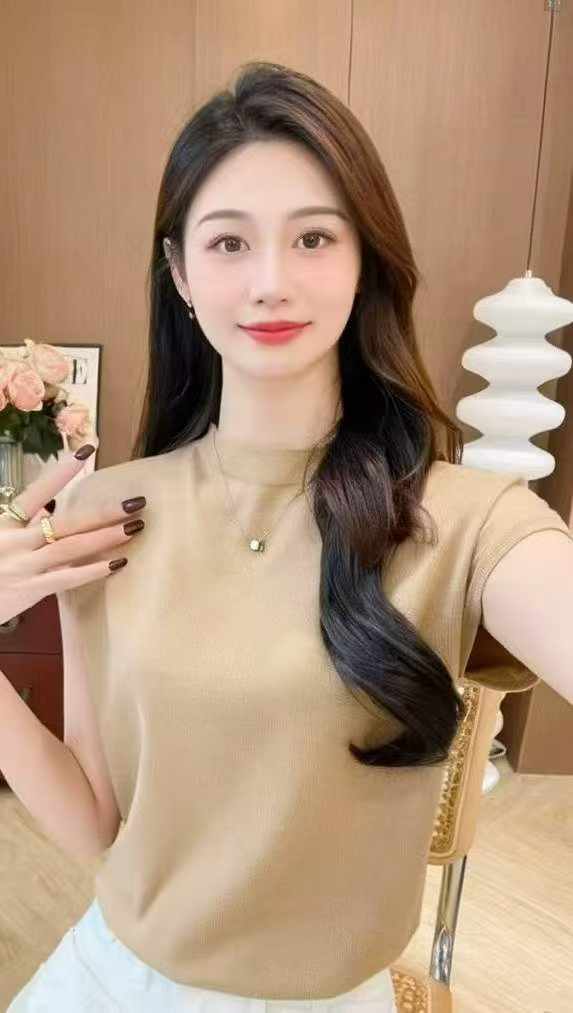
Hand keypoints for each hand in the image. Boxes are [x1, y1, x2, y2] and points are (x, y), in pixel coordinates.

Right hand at [0, 447, 146, 625]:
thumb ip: (22, 523)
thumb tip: (50, 508)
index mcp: (4, 523)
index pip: (36, 492)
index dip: (62, 471)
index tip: (88, 450)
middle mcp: (15, 541)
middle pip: (66, 521)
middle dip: (103, 511)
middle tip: (136, 501)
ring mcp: (23, 566)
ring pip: (71, 547)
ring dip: (105, 536)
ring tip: (135, 526)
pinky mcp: (29, 590)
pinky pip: (67, 579)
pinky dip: (93, 570)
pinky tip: (118, 563)